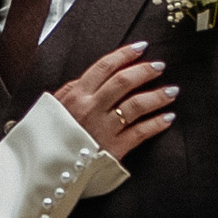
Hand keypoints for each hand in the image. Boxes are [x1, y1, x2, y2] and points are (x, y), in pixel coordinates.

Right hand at [51, 42, 176, 158]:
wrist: (45, 170)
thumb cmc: (48, 139)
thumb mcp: (51, 109)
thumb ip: (69, 92)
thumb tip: (85, 79)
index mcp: (76, 96)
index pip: (104, 67)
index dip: (125, 54)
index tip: (141, 48)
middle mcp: (91, 109)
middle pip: (124, 82)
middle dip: (145, 71)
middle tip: (159, 66)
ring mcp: (104, 129)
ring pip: (136, 105)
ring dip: (157, 96)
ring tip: (171, 91)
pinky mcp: (114, 149)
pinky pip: (140, 132)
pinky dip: (156, 124)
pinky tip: (168, 118)